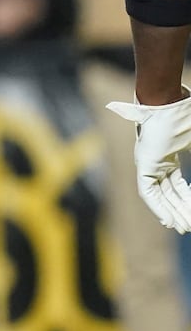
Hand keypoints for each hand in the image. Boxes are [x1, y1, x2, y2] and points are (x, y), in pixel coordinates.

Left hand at [108, 92, 190, 232]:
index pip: (177, 185)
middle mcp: (157, 161)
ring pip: (159, 195)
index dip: (185, 201)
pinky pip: (148, 191)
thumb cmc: (185, 118)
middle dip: (180, 211)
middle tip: (188, 227)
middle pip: (169, 193)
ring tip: (182, 228)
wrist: (168, 102)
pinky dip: (157, 206)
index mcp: (169, 156)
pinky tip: (166, 219)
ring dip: (170, 212)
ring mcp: (149, 162)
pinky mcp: (143, 163)